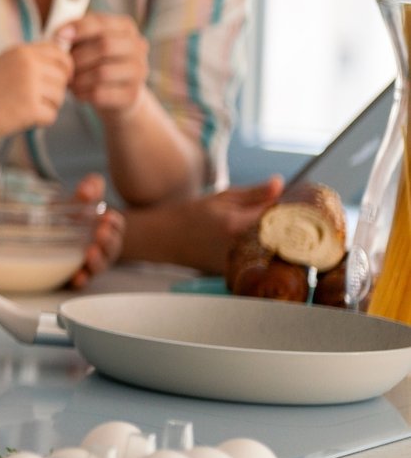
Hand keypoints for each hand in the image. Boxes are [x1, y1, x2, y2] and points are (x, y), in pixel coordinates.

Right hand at [0, 41, 73, 142]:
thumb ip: (29, 60)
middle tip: (33, 99)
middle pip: (63, 78)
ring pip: (59, 98)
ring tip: (23, 108)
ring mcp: (29, 86)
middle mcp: (28, 65)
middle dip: (54, 91)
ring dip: (46, 106)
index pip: (60, 54)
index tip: (57, 79)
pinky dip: (40, 121)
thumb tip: (65, 65)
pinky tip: (22, 119)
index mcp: (21, 52)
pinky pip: (51, 115)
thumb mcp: (3, 64)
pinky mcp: (30, 108)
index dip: (64, 68)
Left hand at [64, 14, 149, 118]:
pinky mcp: (131, 94)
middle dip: (77, 57)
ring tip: (68, 80)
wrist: (116, 93)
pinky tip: (77, 92)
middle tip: (63, 66)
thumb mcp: (86, 42)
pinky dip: (82, 92)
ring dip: (78, 77)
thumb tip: (58, 37)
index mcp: (125, 27)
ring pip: (102, 72)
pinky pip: (101, 92)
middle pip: (105, 46)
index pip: (101, 23)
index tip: (58, 36)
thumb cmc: (94, 60)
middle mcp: (138, 46)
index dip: (78, 28)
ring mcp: (139, 71)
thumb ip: (74, 36)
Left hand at [66, 174, 126, 287]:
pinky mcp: (75, 275)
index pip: (117, 227)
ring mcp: (91, 264)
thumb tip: (90, 185)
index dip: (116, 223)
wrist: (58, 235)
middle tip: (101, 232)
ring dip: (97, 260)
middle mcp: (103, 249)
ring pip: (99, 266)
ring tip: (91, 252)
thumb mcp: (79, 202)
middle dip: (109, 240)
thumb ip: (88, 190)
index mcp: (107, 230)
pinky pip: (81, 281)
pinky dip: (81, 280)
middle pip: (112, 248)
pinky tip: (77, 277)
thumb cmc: (73, 217)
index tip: (109, 217)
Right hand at [122, 178, 282, 273]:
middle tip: (286, 216)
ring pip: (272, 250)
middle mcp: (240, 248)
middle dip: (287, 225)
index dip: (289, 208)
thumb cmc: (190, 215)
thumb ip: (254, 193)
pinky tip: (257, 243)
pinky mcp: (237, 274)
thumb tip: (281, 183)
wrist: (163, 240)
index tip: (293, 204)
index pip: (280, 216)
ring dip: (277, 239)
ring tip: (271, 230)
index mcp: (237, 225)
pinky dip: (264, 251)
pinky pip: (260, 260)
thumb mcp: (221, 198)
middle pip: (281, 236)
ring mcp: (238, 264)